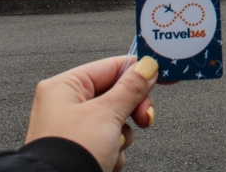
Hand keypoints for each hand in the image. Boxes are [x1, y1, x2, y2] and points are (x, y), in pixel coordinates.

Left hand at [25, 56, 158, 171]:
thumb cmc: (69, 153)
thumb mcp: (107, 114)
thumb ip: (131, 88)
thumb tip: (147, 66)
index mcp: (64, 87)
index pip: (110, 67)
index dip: (138, 71)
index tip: (161, 75)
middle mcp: (66, 104)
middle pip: (115, 94)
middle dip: (130, 111)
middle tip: (144, 118)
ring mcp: (73, 129)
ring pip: (115, 120)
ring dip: (122, 135)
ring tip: (112, 146)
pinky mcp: (80, 149)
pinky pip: (109, 140)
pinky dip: (113, 151)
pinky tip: (106, 159)